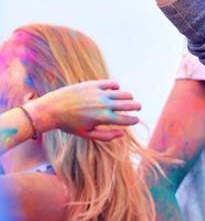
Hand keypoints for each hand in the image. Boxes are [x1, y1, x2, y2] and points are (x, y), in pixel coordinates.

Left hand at [26, 80, 140, 140]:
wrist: (50, 109)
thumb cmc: (69, 125)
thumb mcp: (87, 134)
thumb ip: (107, 136)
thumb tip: (123, 133)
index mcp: (103, 118)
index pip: (127, 119)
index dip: (134, 120)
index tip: (135, 120)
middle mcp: (103, 105)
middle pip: (130, 105)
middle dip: (137, 107)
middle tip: (137, 108)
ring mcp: (98, 93)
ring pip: (124, 93)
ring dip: (129, 97)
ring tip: (128, 99)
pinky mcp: (93, 84)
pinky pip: (112, 84)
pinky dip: (117, 87)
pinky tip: (114, 91)